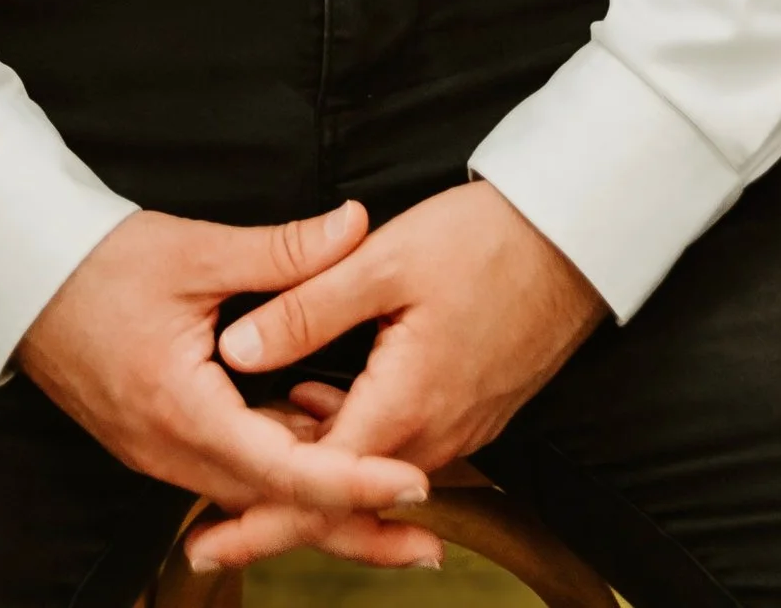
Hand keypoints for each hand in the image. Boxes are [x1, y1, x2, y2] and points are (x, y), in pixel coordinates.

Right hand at [17, 200, 443, 571]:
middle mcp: (171, 452)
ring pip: (253, 498)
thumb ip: (283, 252)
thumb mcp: (196, 250)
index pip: (282, 469)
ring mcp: (161, 455)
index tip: (412, 485)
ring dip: (319, 510)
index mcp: (182, 410)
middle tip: (424, 543)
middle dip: (351, 525)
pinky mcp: (158, 443)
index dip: (352, 481)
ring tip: (392, 518)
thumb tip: (356, 226)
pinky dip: (280, 479)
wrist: (20, 276)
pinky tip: (326, 467)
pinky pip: (229, 476)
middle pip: (275, 506)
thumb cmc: (99, 260)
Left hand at [191, 183, 606, 571]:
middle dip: (276, 515)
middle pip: (344, 498)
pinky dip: (354, 448)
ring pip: (373, 476)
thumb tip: (236, 351)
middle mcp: (436, 438)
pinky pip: (401, 450)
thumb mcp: (383, 261)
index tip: (206, 542)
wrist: (574, 239)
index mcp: (405, 408)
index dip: (258, 518)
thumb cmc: (484, 241)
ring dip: (316, 478)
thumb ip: (306, 308)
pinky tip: (317, 413)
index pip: (318, 488)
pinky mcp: (472, 410)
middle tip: (211, 535)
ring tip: (251, 471)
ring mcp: (460, 429)